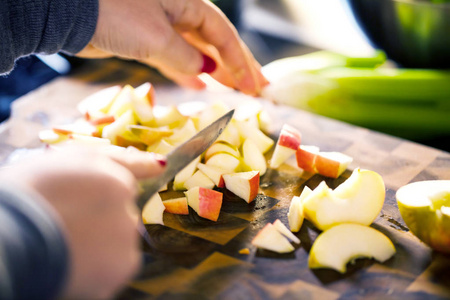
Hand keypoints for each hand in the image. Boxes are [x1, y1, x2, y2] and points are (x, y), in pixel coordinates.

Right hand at [1, 147, 165, 298]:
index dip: (94, 198)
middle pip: (120, 220)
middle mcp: (130, 214)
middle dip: (99, 224)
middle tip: (62, 226)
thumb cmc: (31, 192)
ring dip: (99, 249)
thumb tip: (162, 165)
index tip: (74, 204)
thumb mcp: (74, 159)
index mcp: (118, 184)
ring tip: (63, 247)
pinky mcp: (119, 273)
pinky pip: (112, 271)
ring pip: (117, 246)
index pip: (122, 190)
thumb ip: (123, 160)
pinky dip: (96, 273)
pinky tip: (71, 266)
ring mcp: (126, 245)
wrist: (8, 236)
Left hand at [76, 0, 267, 95]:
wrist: (69, 12)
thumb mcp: (157, 38)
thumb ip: (186, 57)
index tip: (254, 86)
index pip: (222, 34)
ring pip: (196, 51)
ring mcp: (161, 27)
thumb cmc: (114, 15)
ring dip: (215, 70)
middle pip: (215, 41)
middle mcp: (178, 13)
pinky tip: (202, 85)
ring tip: (234, 89)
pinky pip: (176, 58)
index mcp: (187, 3)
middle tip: (256, 87)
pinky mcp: (145, 41)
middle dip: (236, 65)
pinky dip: (189, 71)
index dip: (240, 61)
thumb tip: (203, 72)